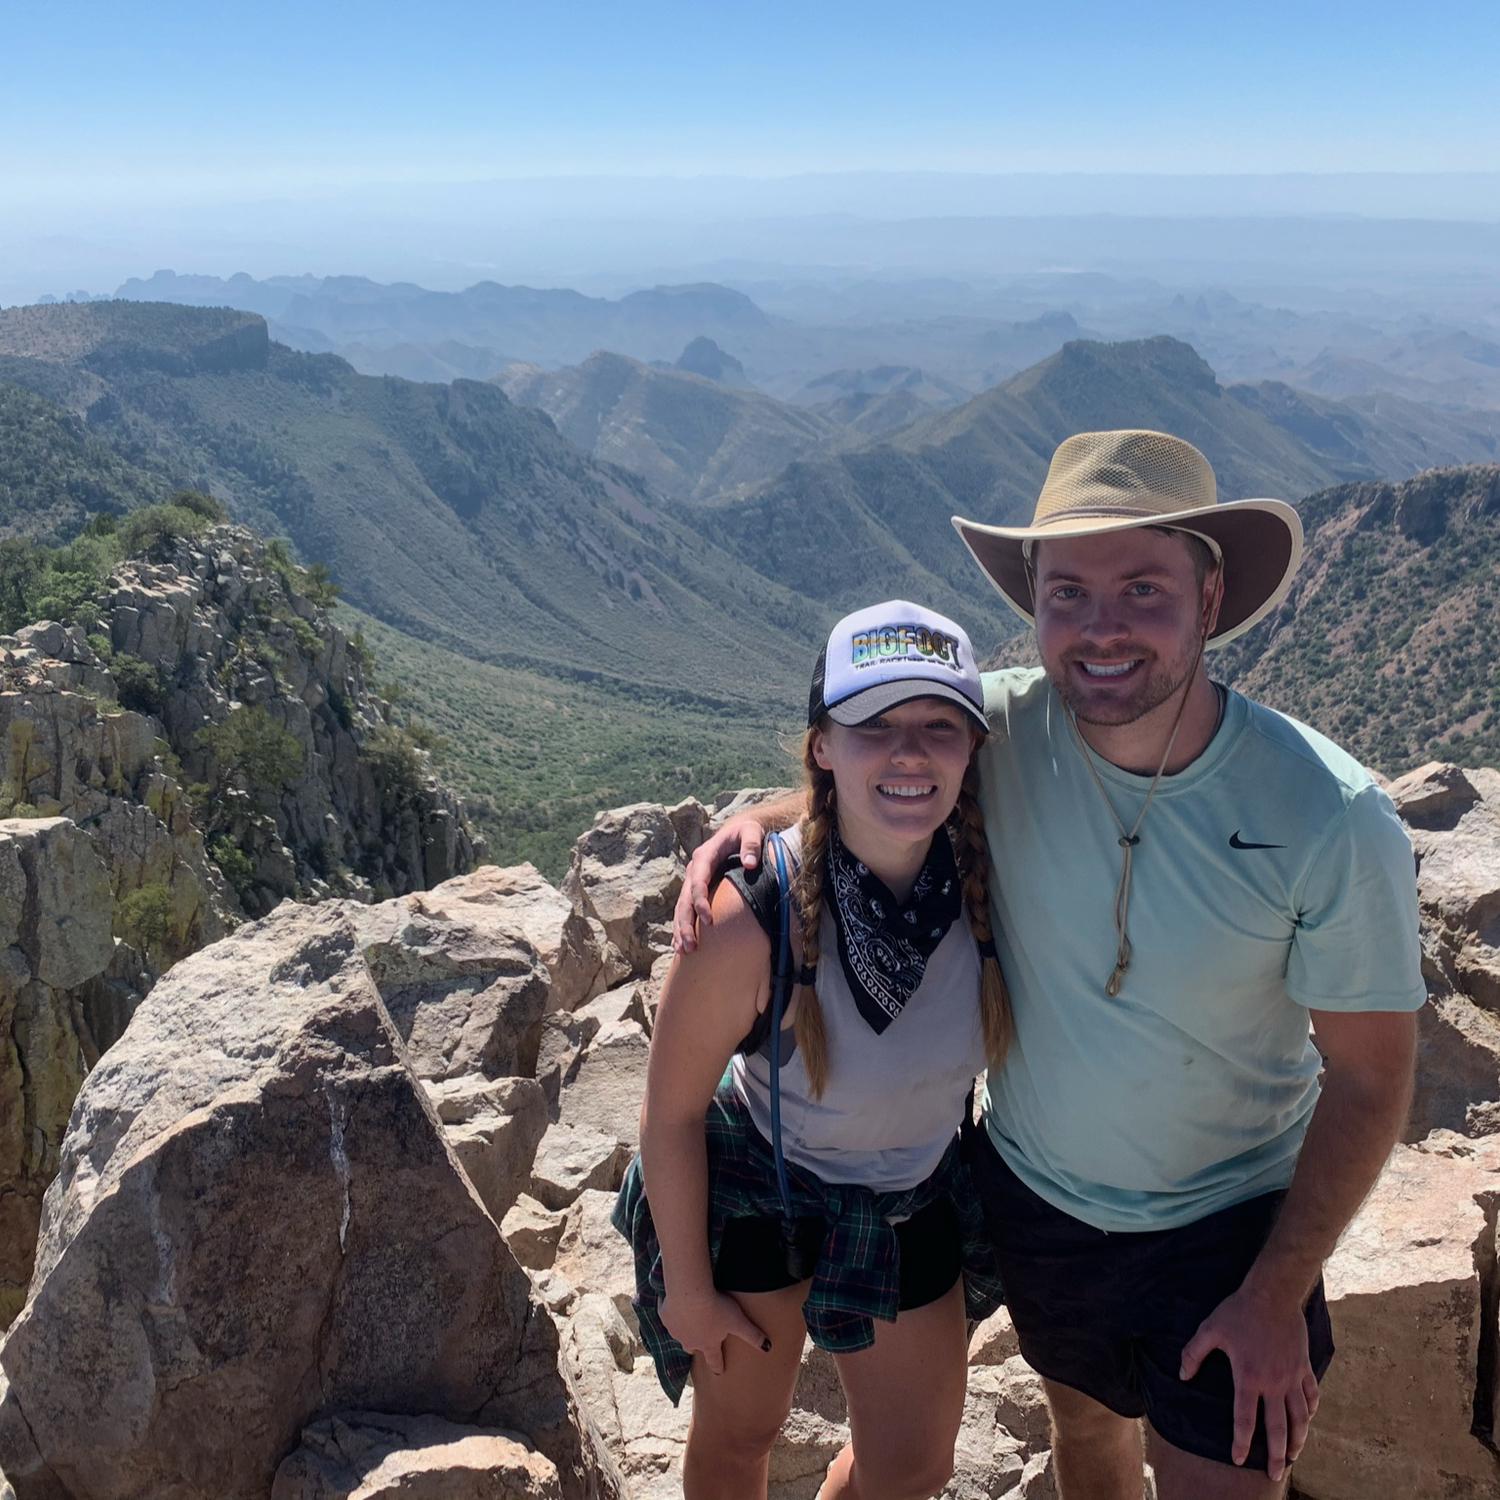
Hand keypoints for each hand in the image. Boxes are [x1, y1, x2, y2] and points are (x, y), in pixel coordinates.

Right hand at [660, 1285, 771, 1374]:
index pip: (714, 1360)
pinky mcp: (664, 1314)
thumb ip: (753, 1335)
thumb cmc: (716, 1307)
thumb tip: (769, 1348)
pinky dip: (672, 1308)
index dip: (718, 1365)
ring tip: (689, 1315)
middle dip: (697, 1344)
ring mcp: (675, 1329)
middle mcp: (689, 1341)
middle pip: (693, 1347)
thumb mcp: (738, 1321)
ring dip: (684, 1326)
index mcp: (708, 1344)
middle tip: (700, 1339)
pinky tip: (676, 1299)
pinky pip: (668, 1313)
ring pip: (679, 1332)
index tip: (719, 1371)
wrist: (689, 1292)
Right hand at [671, 817, 766, 952]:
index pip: (698, 881)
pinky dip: (681, 927)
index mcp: (705, 856)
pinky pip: (684, 910)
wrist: (738, 831)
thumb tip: (750, 863)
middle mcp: (694, 869)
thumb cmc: (746, 832)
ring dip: (681, 929)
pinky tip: (679, 946)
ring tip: (683, 951)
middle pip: (685, 900)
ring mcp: (692, 880)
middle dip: (686, 924)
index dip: (701, 901)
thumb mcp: (752, 831)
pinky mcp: (695, 889)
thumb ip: (752, 844)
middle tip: (691, 946)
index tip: (709, 920)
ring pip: (681, 908)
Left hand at [1179, 1284, 1319, 1481]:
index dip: (1241, 1442)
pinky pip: (1311, 1394)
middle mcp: (1273, 1383)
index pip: (1244, 1420)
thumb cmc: (1239, 1311)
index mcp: (1248, 1377)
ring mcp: (1292, 1376)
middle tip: (1275, 1474)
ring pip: (1300, 1417)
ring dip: (1298, 1439)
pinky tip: (1308, 1419)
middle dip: (1276, 1455)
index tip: (1238, 1459)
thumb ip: (1193, 1354)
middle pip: (1277, 1428)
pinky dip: (1311, 1410)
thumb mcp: (1210, 1329)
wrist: (1273, 1294)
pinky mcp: (1304, 1366)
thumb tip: (1182, 1375)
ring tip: (1293, 1455)